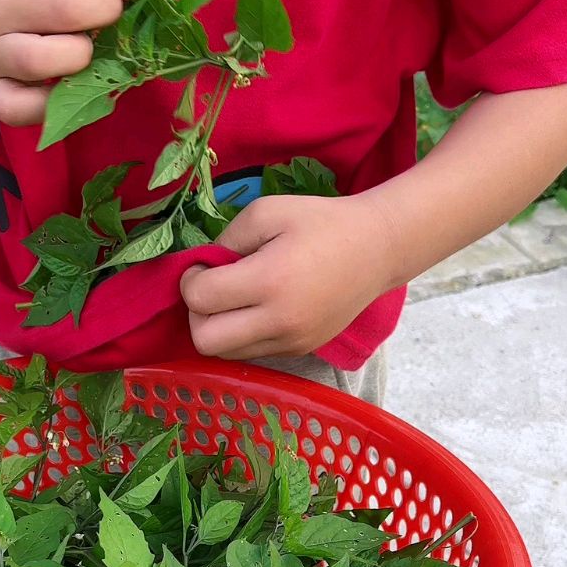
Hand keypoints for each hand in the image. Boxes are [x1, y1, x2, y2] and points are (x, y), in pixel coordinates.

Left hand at [180, 193, 395, 359]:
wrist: (377, 250)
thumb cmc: (321, 222)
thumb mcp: (267, 212)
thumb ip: (226, 240)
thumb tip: (202, 268)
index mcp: (269, 280)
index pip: (200, 298)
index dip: (190, 280)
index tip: (204, 265)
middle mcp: (279, 321)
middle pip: (205, 341)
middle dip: (197, 314)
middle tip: (212, 289)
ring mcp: (291, 342)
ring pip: (225, 354)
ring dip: (217, 328)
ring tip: (234, 299)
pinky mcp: (299, 352)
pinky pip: (250, 353)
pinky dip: (241, 335)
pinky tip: (256, 309)